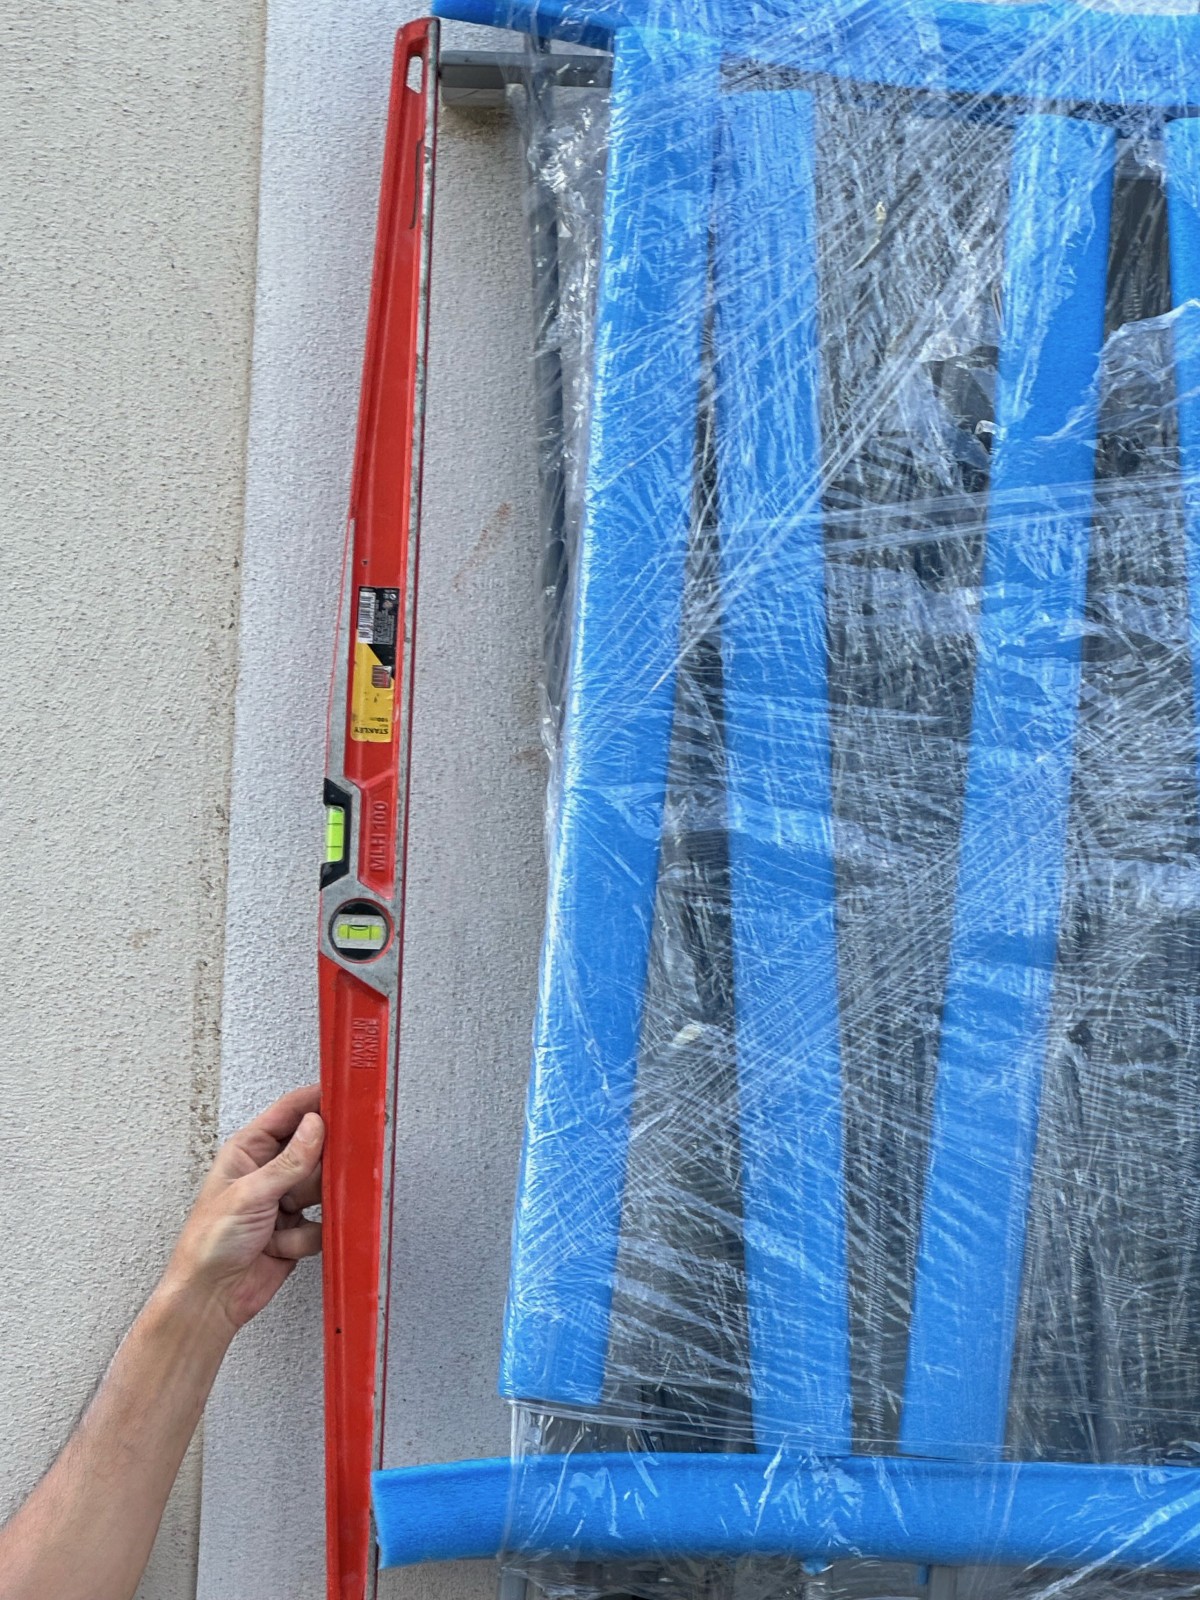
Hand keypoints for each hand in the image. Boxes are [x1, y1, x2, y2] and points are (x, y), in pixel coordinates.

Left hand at [161, 1085, 324, 1337]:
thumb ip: (289, 1161)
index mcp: (249, 1151)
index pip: (289, 1112)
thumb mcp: (251, 1195)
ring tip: (299, 1215)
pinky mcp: (298, 1230)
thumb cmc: (209, 1244)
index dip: (317, 1101)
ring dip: (316, 1203)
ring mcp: (285, 1201)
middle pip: (316, 1149)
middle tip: (336, 1165)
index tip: (345, 1096)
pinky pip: (323, 1222)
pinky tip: (285, 1246)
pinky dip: (309, 1235)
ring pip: (324, 1187)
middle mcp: (269, 1172)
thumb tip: (316, 1125)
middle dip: (325, 1162)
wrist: (211, 1298)